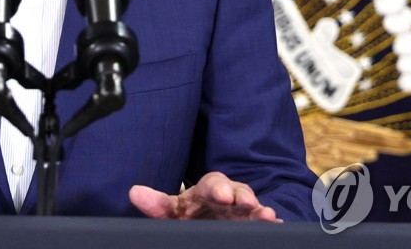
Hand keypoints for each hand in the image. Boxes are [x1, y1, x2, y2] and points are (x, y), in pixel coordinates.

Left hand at [129, 172, 280, 221]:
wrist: (204, 222)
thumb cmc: (188, 216)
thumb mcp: (173, 211)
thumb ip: (157, 205)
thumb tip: (134, 192)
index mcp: (206, 191)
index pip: (214, 184)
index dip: (219, 188)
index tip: (222, 195)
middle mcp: (228, 199)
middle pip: (238, 192)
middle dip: (243, 196)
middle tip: (248, 203)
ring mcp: (242, 213)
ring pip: (252, 207)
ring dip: (259, 211)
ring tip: (266, 216)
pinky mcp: (250, 226)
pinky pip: (262, 223)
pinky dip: (269, 224)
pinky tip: (276, 225)